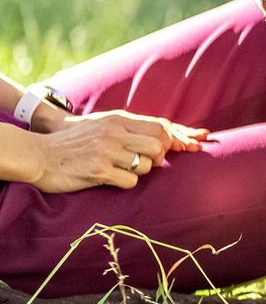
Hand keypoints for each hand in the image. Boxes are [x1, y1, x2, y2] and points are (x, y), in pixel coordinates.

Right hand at [21, 111, 209, 192]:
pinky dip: (125, 183)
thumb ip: (128, 128)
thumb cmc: (74, 143)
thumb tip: (165, 134)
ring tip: (120, 169)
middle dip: (158, 158)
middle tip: (145, 163)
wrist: (39, 155)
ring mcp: (107, 151)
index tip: (188, 147)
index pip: (159, 127)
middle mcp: (114, 132)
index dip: (175, 139)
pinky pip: (130, 182)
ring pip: (147, 165)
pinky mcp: (99, 171)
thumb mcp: (101, 126)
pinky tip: (109, 179)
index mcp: (117, 120)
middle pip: (159, 146)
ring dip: (140, 171)